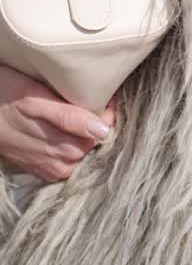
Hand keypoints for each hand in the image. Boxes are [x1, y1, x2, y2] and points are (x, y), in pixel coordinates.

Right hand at [0, 64, 116, 182]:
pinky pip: (68, 161)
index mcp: (60, 147)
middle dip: (100, 123)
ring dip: (87, 134)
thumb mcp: (34, 99)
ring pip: (83, 154)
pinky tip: (71, 129)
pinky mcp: (42, 168)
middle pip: (94, 146)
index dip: (107, 114)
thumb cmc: (4, 97)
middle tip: (98, 99)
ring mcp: (50, 168)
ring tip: (84, 111)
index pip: (101, 135)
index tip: (107, 96)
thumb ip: (68, 116)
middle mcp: (58, 163)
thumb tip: (102, 130)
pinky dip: (75, 145)